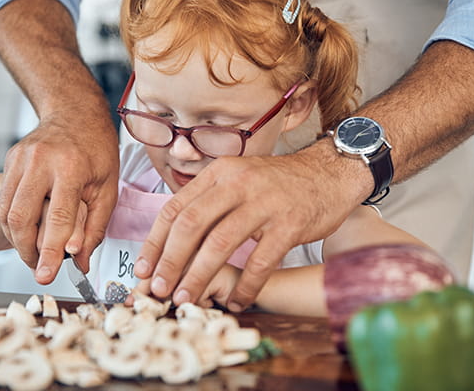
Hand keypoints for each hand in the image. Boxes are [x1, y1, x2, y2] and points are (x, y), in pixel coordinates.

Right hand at [0, 118, 118, 283]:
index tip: (45, 275)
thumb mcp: (108, 188)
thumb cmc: (97, 151)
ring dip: (17, 240)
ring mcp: (21, 159)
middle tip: (39, 268)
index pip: (57, 218)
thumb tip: (81, 262)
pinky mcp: (10, 160)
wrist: (75, 113)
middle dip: (27, 251)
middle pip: (21, 218)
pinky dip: (13, 223)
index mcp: (71, 168)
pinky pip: (4, 200)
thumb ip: (94, 228)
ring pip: (6, 212)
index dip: (50, 251)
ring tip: (34, 253)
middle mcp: (40, 161)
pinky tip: (27, 231)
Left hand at [134, 142, 368, 311]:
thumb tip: (173, 241)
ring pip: (220, 243)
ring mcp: (265, 202)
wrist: (330, 173)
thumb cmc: (279, 184)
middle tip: (160, 290)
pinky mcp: (290, 222)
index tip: (144, 269)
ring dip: (199, 275)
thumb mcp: (239, 179)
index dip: (155, 242)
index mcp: (219, 173)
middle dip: (170, 262)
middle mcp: (238, 182)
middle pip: (191, 225)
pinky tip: (239, 300)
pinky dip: (246, 285)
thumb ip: (209, 202)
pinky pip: (261, 261)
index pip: (175, 208)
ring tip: (188, 298)